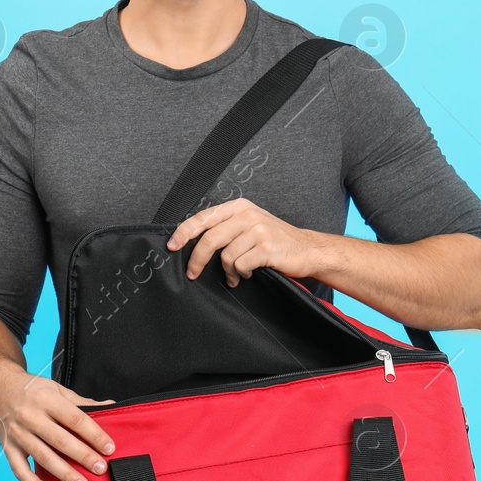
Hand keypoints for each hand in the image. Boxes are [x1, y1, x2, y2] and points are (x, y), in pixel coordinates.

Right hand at [0, 360, 115, 480]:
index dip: (94, 435)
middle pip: (60, 440)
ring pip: (43, 457)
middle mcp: (31, 417)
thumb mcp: (58, 390)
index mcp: (47, 400)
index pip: (75, 419)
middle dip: (83, 456)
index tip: (109, 448)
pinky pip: (20, 470)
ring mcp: (18, 434)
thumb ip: (83, 403)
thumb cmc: (32, 390)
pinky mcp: (8, 448)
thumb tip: (111, 408)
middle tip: (100, 469)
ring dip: (63, 473)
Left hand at [166, 198, 323, 286]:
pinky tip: (248, 273)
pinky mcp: (266, 248)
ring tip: (237, 274)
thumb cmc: (276, 240)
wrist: (307, 249)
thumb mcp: (250, 224)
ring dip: (228, 271)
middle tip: (193, 273)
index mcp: (240, 207)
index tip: (172, 246)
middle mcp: (248, 215)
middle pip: (210, 238)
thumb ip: (226, 227)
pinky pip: (240, 265)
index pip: (204, 218)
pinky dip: (241, 274)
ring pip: (225, 256)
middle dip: (197, 260)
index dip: (184, 232)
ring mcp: (258, 230)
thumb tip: (194, 241)